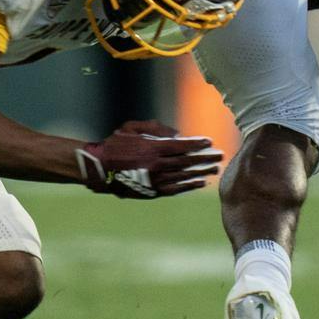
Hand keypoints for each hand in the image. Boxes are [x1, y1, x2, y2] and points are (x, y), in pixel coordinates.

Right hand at [76, 120, 221, 198]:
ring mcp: (156, 180)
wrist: (99, 168)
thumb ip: (155, 128)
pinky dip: (190, 186)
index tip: (209, 142)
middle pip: (188, 162)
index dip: (197, 144)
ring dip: (201, 172)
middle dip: (205, 158)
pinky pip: (176, 189)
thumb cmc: (115, 144)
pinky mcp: (153, 191)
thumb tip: (177, 134)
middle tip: (220, 156)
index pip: (183, 146)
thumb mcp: (132, 127)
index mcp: (154, 148)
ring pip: (185, 176)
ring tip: (214, 169)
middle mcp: (158, 165)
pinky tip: (200, 182)